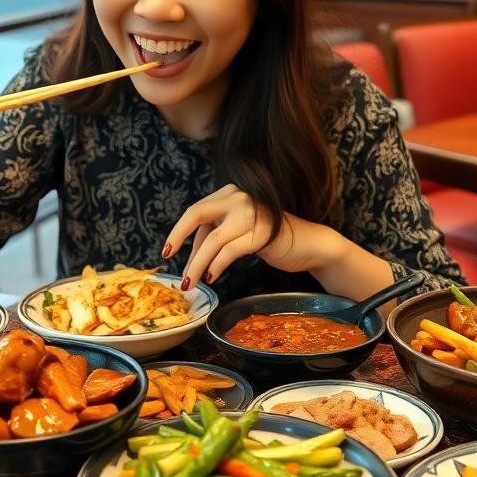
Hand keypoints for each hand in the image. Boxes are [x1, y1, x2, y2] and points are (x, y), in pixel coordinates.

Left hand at [162, 184, 342, 288]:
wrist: (309, 244)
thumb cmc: (272, 240)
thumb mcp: (239, 231)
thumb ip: (217, 233)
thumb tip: (189, 255)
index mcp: (231, 194)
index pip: (197, 211)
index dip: (179, 231)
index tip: (167, 251)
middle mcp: (240, 197)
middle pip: (198, 215)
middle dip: (178, 238)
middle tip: (168, 259)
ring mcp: (252, 212)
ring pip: (213, 239)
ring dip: (197, 264)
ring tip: (191, 282)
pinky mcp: (262, 232)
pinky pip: (230, 250)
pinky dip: (217, 265)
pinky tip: (212, 277)